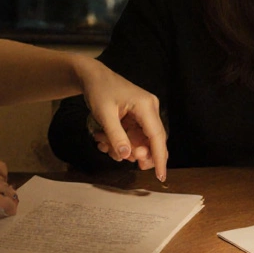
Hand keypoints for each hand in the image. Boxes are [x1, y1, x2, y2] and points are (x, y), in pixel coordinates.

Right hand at [0, 157, 18, 227]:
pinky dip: (9, 209)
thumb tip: (1, 183)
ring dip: (7, 199)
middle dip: (2, 189)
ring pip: (6, 190)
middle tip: (1, 198)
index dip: (1, 176)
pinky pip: (7, 203)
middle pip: (2, 178)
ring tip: (6, 206)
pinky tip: (8, 213)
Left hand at [77, 60, 167, 180]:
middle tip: (122, 157)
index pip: (157, 137)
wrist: (92, 76)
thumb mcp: (104, 114)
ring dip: (124, 147)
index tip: (160, 176)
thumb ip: (116, 135)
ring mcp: (145, 113)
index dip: (159, 158)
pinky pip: (134, 136)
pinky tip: (104, 139)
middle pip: (153, 141)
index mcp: (146, 106)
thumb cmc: (99, 90)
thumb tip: (127, 155)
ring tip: (102, 142)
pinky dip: (121, 142)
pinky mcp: (138, 117)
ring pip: (142, 141)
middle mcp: (150, 109)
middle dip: (138, 154)